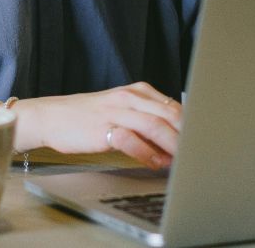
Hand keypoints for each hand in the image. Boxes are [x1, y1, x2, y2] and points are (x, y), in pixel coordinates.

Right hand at [11, 82, 181, 168]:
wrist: (52, 116)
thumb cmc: (88, 117)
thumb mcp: (121, 110)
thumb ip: (147, 121)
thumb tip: (175, 143)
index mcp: (137, 91)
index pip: (174, 106)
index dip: (191, 125)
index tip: (202, 142)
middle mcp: (128, 97)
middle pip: (169, 114)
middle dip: (187, 136)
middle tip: (198, 153)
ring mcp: (115, 111)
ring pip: (154, 125)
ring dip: (172, 144)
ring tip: (183, 161)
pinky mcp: (102, 128)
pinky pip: (130, 139)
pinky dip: (147, 152)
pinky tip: (155, 163)